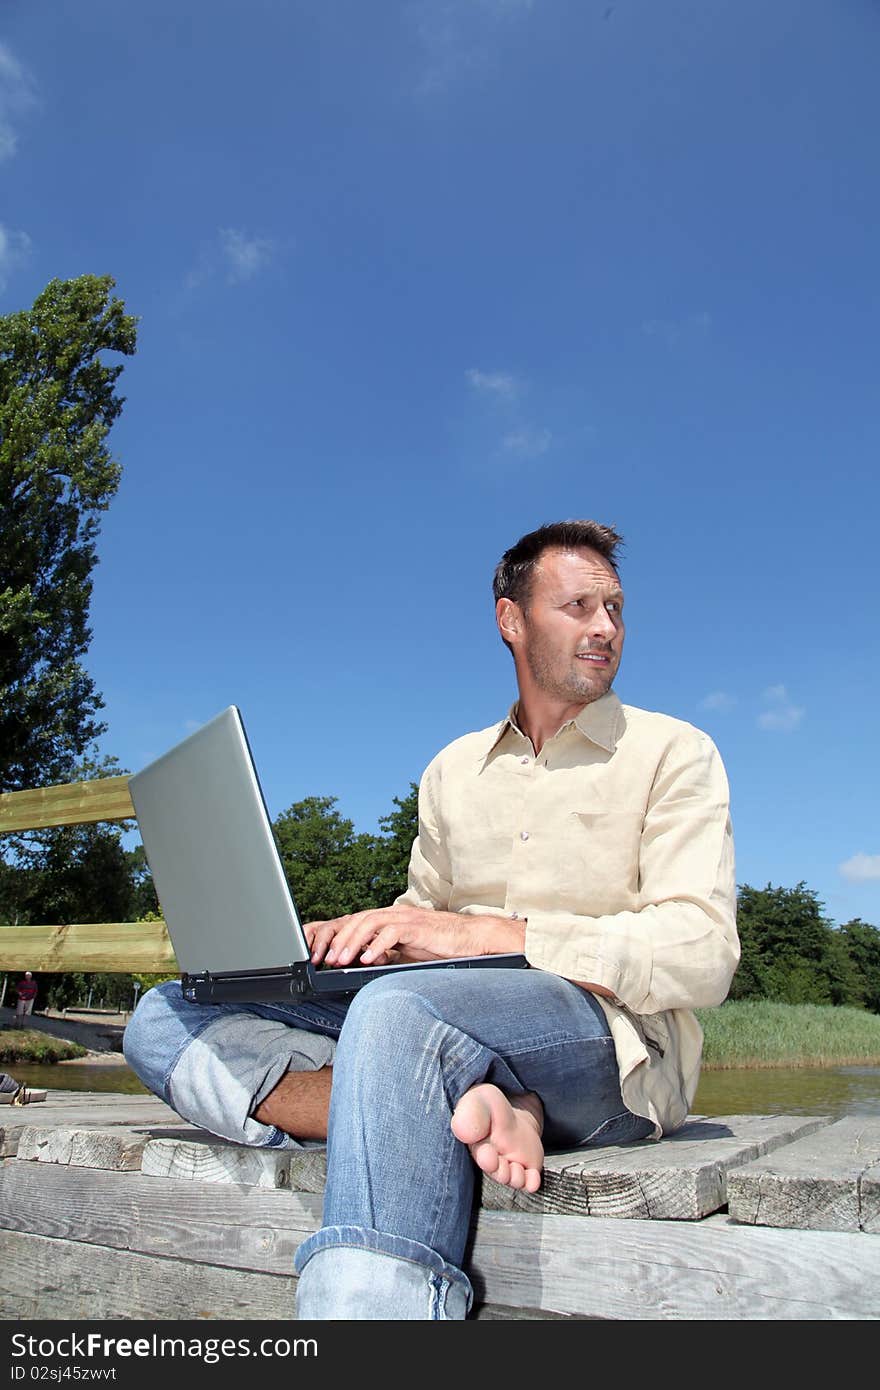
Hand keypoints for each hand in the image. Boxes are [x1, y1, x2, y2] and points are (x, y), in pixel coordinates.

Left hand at [304, 905, 524, 967]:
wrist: (469, 939)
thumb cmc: (438, 945)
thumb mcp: (405, 950)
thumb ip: (384, 951)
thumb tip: (361, 960)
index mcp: (388, 919)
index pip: (354, 921)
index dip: (334, 934)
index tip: (320, 953)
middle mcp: (394, 914)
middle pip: (357, 919)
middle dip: (337, 939)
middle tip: (325, 959)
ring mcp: (406, 918)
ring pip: (370, 923)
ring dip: (352, 942)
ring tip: (340, 960)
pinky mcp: (418, 927)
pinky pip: (393, 932)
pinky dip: (378, 945)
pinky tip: (368, 959)